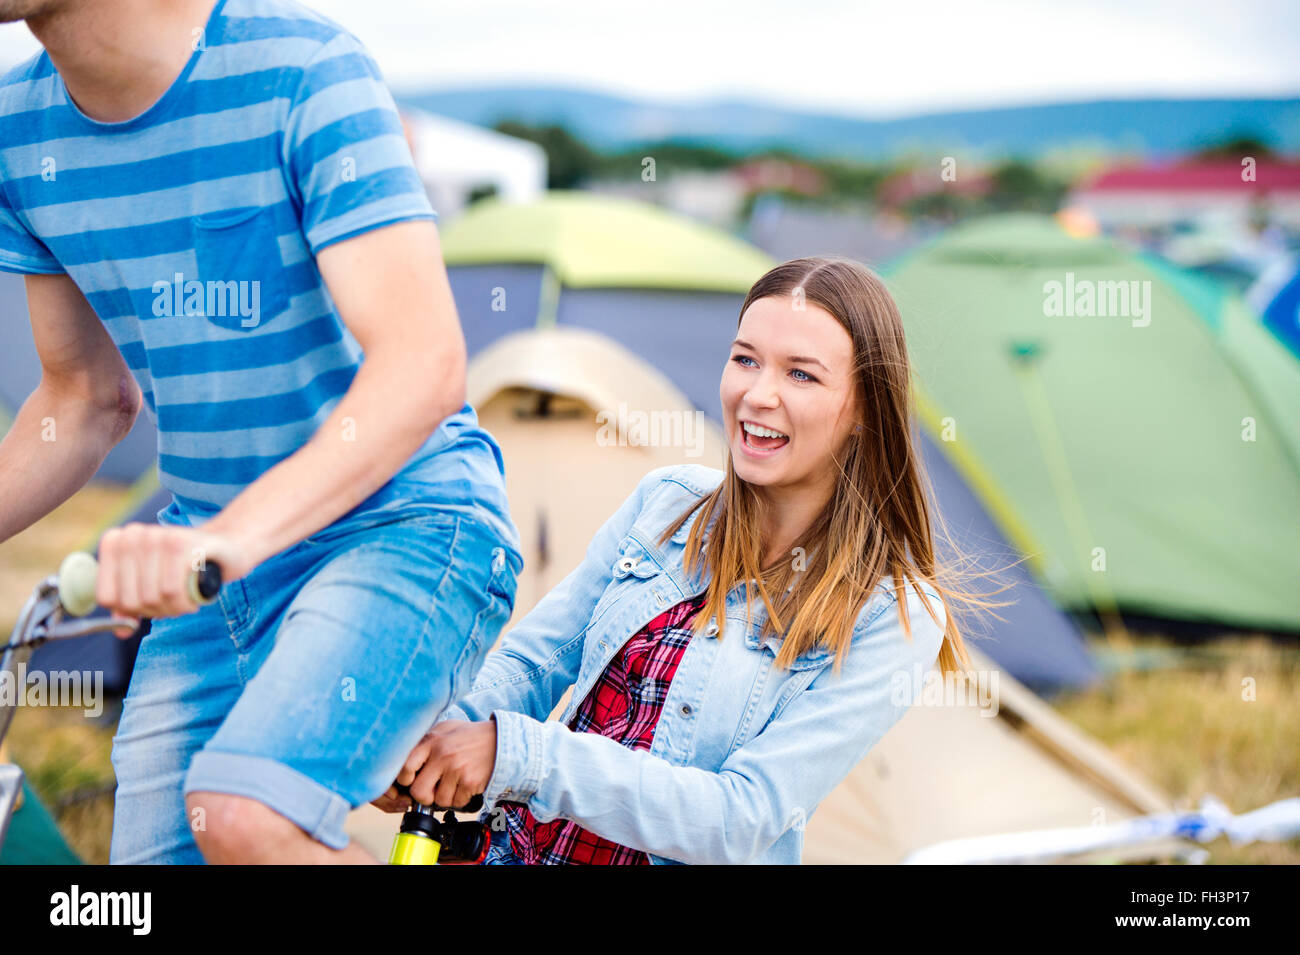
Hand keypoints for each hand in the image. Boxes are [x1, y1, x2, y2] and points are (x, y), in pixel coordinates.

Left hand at [94, 523, 251, 635]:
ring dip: (172, 609)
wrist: (227, 545)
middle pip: (130, 600)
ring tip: (185, 601)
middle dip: (155, 611)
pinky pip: (171, 592)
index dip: (129, 611)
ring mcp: (156, 537)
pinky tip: (194, 598)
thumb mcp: (151, 584)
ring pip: (151, 597)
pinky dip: (183, 604)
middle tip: (173, 605)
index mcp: (116, 542)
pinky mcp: (180, 544)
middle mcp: (133, 535)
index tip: (149, 605)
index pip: (107, 596)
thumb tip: (120, 631)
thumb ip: (130, 605)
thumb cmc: (184, 567)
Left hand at [371, 717, 497, 812]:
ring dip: (446, 797)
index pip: (405, 767)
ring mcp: (456, 769)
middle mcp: (441, 754)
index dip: (406, 779)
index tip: (413, 779)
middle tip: (433, 790)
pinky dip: (461, 798)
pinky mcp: (470, 781)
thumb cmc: (469, 736)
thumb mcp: (444, 729)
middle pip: (418, 791)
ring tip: (454, 783)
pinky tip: (465, 785)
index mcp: (431, 740)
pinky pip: (457, 802)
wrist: (500, 740)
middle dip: (425, 796)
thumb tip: (403, 764)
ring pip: (439, 801)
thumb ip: (425, 742)